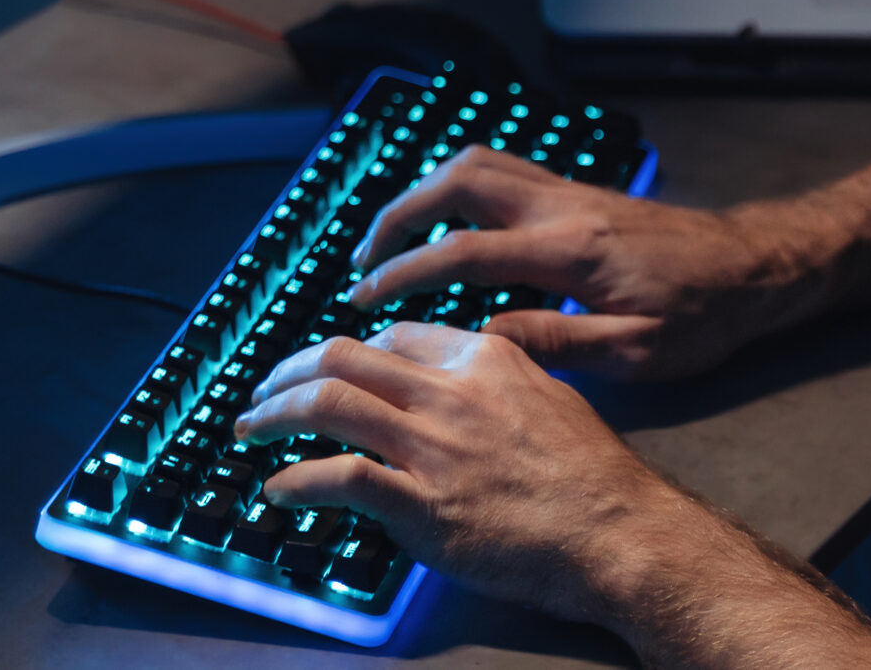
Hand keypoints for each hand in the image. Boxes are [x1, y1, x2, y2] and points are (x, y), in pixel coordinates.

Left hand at [236, 324, 704, 622]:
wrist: (621, 532)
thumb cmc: (596, 476)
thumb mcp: (553, 397)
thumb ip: (502, 380)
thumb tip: (467, 382)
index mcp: (485, 358)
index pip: (393, 337)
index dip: (350, 351)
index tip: (328, 368)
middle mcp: (451, 392)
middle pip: (345, 355)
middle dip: (289, 370)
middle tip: (264, 390)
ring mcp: (433, 447)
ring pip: (329, 402)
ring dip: (274, 413)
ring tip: (249, 427)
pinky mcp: (422, 505)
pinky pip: (338, 478)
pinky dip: (296, 481)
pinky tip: (278, 488)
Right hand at [344, 147, 836, 378]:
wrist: (758, 266)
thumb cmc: (706, 315)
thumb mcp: (638, 350)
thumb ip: (556, 342)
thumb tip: (480, 339)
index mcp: (572, 250)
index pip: (466, 251)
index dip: (405, 272)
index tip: (361, 297)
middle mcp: (564, 205)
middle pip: (458, 182)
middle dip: (398, 216)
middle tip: (361, 260)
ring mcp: (572, 190)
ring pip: (480, 163)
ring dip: (425, 193)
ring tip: (390, 238)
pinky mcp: (580, 191)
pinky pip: (504, 169)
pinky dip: (460, 187)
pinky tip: (447, 222)